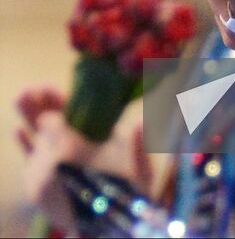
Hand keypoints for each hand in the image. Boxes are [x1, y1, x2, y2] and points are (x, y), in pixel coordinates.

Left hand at [16, 89, 152, 228]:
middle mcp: (49, 160)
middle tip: (28, 89)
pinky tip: (16, 130)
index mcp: (71, 148)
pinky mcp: (37, 192)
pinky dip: (23, 145)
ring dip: (30, 122)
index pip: (52, 118)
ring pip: (34, 142)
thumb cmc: (125, 193)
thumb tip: (141, 120)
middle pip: (39, 126)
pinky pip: (27, 163)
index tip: (47, 86)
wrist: (108, 230)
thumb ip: (137, 139)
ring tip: (23, 98)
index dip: (51, 100)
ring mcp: (40, 177)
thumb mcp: (136, 164)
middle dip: (36, 106)